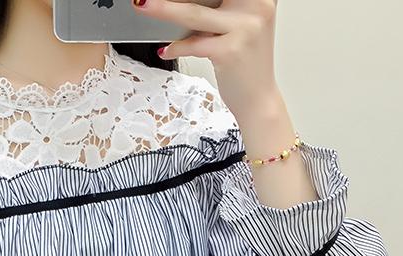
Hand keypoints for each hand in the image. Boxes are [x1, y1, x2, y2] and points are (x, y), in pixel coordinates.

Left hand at [132, 0, 280, 118]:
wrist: (258, 99)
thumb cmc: (244, 64)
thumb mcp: (238, 28)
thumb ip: (219, 10)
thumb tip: (179, 2)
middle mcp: (257, 7)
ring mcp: (245, 29)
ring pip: (194, 15)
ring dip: (164, 9)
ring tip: (144, 6)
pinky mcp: (230, 51)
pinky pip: (193, 44)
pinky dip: (175, 48)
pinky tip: (165, 51)